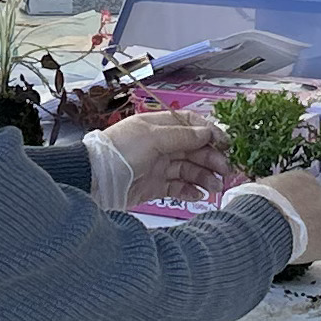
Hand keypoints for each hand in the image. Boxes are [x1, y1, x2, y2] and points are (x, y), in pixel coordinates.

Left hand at [90, 108, 224, 210]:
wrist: (94, 179)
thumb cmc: (119, 152)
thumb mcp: (153, 137)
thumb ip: (182, 136)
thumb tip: (207, 132)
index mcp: (159, 127)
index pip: (191, 125)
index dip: (210, 133)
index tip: (226, 143)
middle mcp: (160, 145)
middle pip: (194, 149)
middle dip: (212, 158)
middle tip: (226, 170)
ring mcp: (158, 166)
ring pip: (189, 169)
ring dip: (205, 176)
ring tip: (216, 186)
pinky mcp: (155, 187)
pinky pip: (178, 188)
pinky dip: (191, 191)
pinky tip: (200, 195)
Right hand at [233, 169, 320, 266]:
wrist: (260, 222)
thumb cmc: (254, 206)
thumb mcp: (260, 189)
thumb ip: (270, 192)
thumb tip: (263, 197)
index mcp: (302, 180)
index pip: (309, 190)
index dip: (300, 204)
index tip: (292, 211)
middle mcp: (319, 195)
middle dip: (311, 216)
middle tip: (296, 227)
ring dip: (319, 232)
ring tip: (301, 242)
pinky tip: (318, 252)